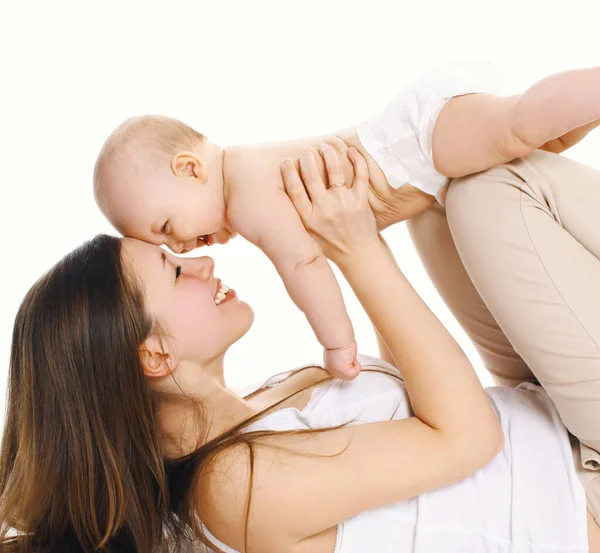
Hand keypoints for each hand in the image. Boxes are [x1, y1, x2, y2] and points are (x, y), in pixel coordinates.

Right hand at [280, 145, 377, 264]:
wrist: (357, 254)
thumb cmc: (328, 243)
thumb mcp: (307, 233)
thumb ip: (296, 215)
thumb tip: (275, 194)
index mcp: (308, 218)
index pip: (294, 189)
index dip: (288, 171)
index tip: (286, 161)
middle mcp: (324, 210)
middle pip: (311, 175)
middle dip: (306, 158)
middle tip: (306, 153)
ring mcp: (343, 204)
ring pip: (334, 170)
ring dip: (327, 154)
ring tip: (324, 148)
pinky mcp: (360, 201)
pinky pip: (360, 175)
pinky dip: (356, 159)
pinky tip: (351, 151)